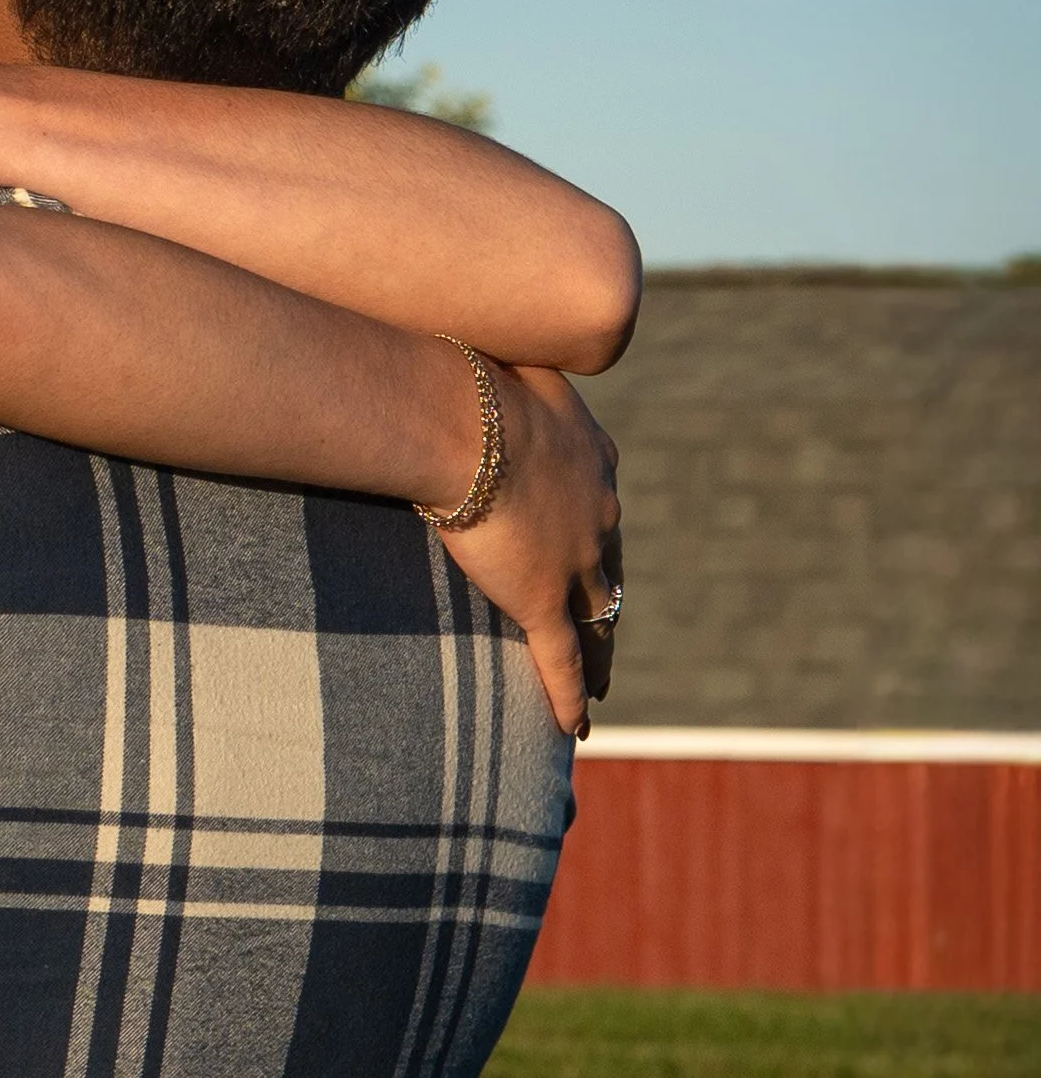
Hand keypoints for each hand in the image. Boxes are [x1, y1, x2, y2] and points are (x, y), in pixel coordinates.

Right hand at [438, 367, 621, 739]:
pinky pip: (562, 658)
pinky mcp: (542, 599)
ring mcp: (575, 562)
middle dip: (606, 602)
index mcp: (593, 462)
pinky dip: (569, 694)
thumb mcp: (504, 366)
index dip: (597, 538)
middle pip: (609, 572)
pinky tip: (575, 725)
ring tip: (600, 684)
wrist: (467, 420)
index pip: (600, 511)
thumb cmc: (474, 381)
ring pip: (598, 622)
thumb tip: (480, 352)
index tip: (591, 554)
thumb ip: (504, 377)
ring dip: (600, 655)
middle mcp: (598, 517)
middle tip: (604, 630)